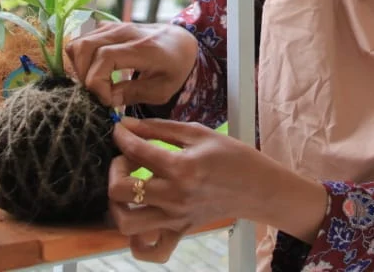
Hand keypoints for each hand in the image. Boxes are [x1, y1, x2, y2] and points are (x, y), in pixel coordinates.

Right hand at [65, 22, 197, 106]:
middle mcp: (126, 32)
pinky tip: (94, 72)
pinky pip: (83, 39)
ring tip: (94, 84)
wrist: (181, 42)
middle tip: (96, 93)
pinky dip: (80, 58)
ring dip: (79, 67)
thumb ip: (132, 94)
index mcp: (143, 48)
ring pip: (79, 42)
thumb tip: (106, 100)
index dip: (98, 83)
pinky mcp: (108, 27)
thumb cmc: (175, 68)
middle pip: (85, 47)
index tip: (107, 100)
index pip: (105, 58)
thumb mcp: (161, 90)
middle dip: (83, 75)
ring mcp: (115, 27)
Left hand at [106, 118, 328, 255]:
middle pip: (119, 191)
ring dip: (118, 205)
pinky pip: (152, 250)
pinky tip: (141, 220)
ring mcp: (176, 218)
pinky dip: (138, 241)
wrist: (259, 187)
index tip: (120, 130)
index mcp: (181, 167)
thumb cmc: (233, 156)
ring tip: (130, 189)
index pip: (135, 150)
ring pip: (126, 223)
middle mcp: (174, 196)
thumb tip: (127, 124)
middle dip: (115, 171)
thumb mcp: (198, 133)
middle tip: (128, 161)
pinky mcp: (181, 231)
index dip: (121, 136)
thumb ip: (160, 128)